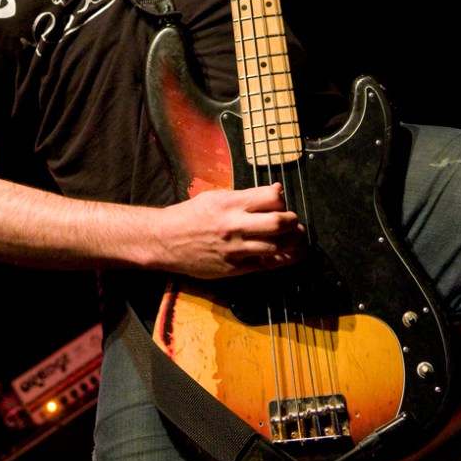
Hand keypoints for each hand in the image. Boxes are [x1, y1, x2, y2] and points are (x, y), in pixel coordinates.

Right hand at [157, 183, 305, 279]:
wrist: (165, 241)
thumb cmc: (190, 215)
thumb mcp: (215, 197)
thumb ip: (247, 196)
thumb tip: (277, 191)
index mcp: (229, 204)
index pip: (271, 198)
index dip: (281, 199)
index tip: (280, 202)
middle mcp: (234, 226)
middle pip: (278, 223)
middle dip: (292, 222)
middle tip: (293, 222)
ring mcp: (235, 250)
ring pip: (277, 247)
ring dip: (292, 242)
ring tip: (295, 239)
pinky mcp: (234, 268)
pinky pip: (265, 265)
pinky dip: (281, 259)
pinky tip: (289, 255)